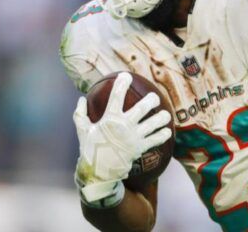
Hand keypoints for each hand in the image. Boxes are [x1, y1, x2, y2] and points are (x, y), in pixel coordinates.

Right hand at [73, 72, 171, 203]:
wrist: (98, 172)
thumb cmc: (90, 149)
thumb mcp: (82, 130)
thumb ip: (80, 114)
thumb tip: (80, 99)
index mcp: (110, 119)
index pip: (116, 96)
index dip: (122, 84)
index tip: (126, 75)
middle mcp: (124, 126)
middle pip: (142, 108)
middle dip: (151, 100)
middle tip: (155, 96)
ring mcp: (134, 137)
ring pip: (153, 124)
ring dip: (161, 118)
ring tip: (166, 114)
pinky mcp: (140, 148)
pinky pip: (155, 140)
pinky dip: (162, 135)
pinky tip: (167, 131)